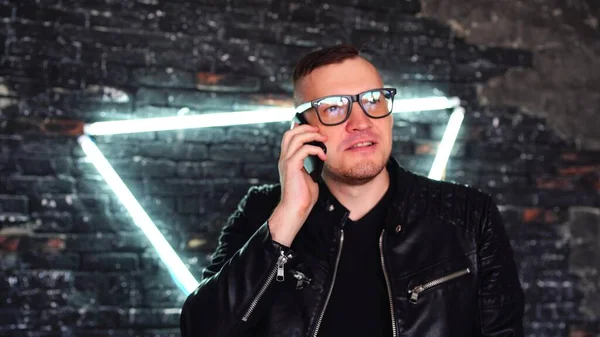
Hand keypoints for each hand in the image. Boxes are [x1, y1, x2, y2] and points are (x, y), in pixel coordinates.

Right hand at [268, 124, 326, 246]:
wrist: (295, 209)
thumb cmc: (302, 197)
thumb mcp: (308, 177)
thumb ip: (310, 166)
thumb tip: (320, 159)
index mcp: (287, 160)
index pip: (289, 137)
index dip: (301, 130)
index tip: (316, 132)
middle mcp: (284, 159)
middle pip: (290, 133)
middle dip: (306, 128)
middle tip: (319, 131)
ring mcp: (286, 161)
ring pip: (295, 137)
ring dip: (312, 135)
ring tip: (323, 140)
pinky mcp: (291, 166)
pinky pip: (303, 149)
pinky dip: (315, 149)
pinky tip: (323, 156)